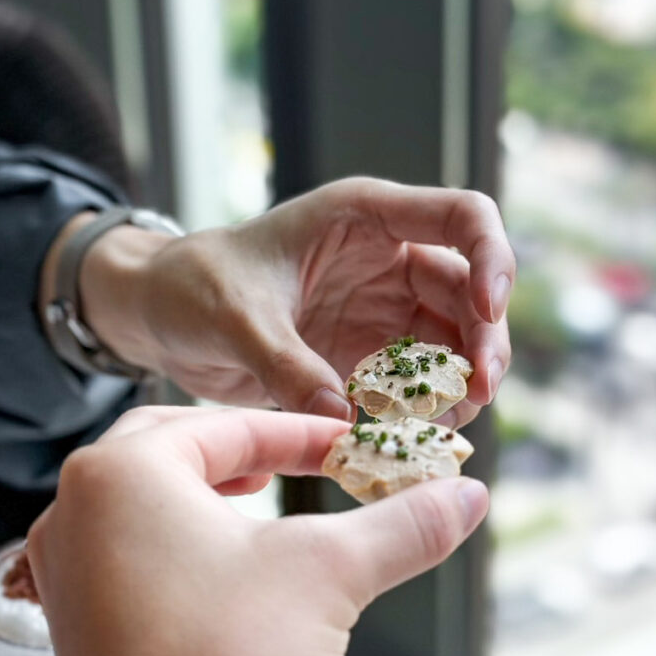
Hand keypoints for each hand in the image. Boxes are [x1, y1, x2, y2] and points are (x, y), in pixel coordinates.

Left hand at [12, 406, 487, 655]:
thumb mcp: (333, 572)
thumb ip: (404, 525)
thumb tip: (464, 495)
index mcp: (122, 471)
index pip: (228, 427)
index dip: (303, 433)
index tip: (351, 448)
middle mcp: (78, 510)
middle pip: (177, 446)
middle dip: (248, 449)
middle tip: (303, 456)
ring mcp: (68, 568)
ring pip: (147, 498)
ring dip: (209, 488)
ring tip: (258, 494)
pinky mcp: (79, 621)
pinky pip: (129, 549)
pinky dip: (180, 538)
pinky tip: (219, 563)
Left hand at [80, 178, 514, 425]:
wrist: (164, 317)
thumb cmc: (194, 286)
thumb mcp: (233, 316)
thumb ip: (284, 363)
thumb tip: (343, 417)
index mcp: (366, 220)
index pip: (463, 217)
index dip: (491, 258)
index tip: (488, 310)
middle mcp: (388, 262)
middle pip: (470, 292)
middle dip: (483, 342)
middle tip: (477, 395)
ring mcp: (382, 312)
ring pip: (453, 344)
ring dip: (459, 385)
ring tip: (444, 426)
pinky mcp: (367, 358)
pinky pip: (415, 384)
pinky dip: (422, 411)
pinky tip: (413, 438)